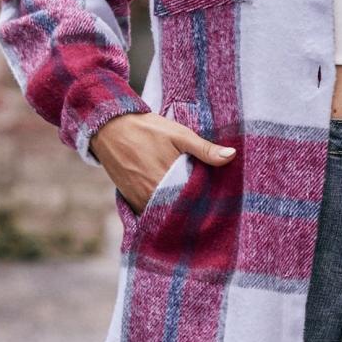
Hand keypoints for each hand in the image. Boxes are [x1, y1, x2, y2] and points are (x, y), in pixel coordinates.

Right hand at [89, 111, 236, 214]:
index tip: (216, 204)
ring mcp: (138, 199)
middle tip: (206, 210)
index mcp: (167, 180)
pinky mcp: (129, 199)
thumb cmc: (148, 129)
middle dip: (190, 211)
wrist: (111, 127)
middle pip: (177, 211)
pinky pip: (148, 212)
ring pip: (162, 213)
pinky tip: (170, 204)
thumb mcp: (179, 135)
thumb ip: (204, 149)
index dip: (204, 204)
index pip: (192, 203)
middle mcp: (151, 195)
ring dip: (174, 212)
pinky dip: (159, 211)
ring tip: (191, 208)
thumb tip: (231, 156)